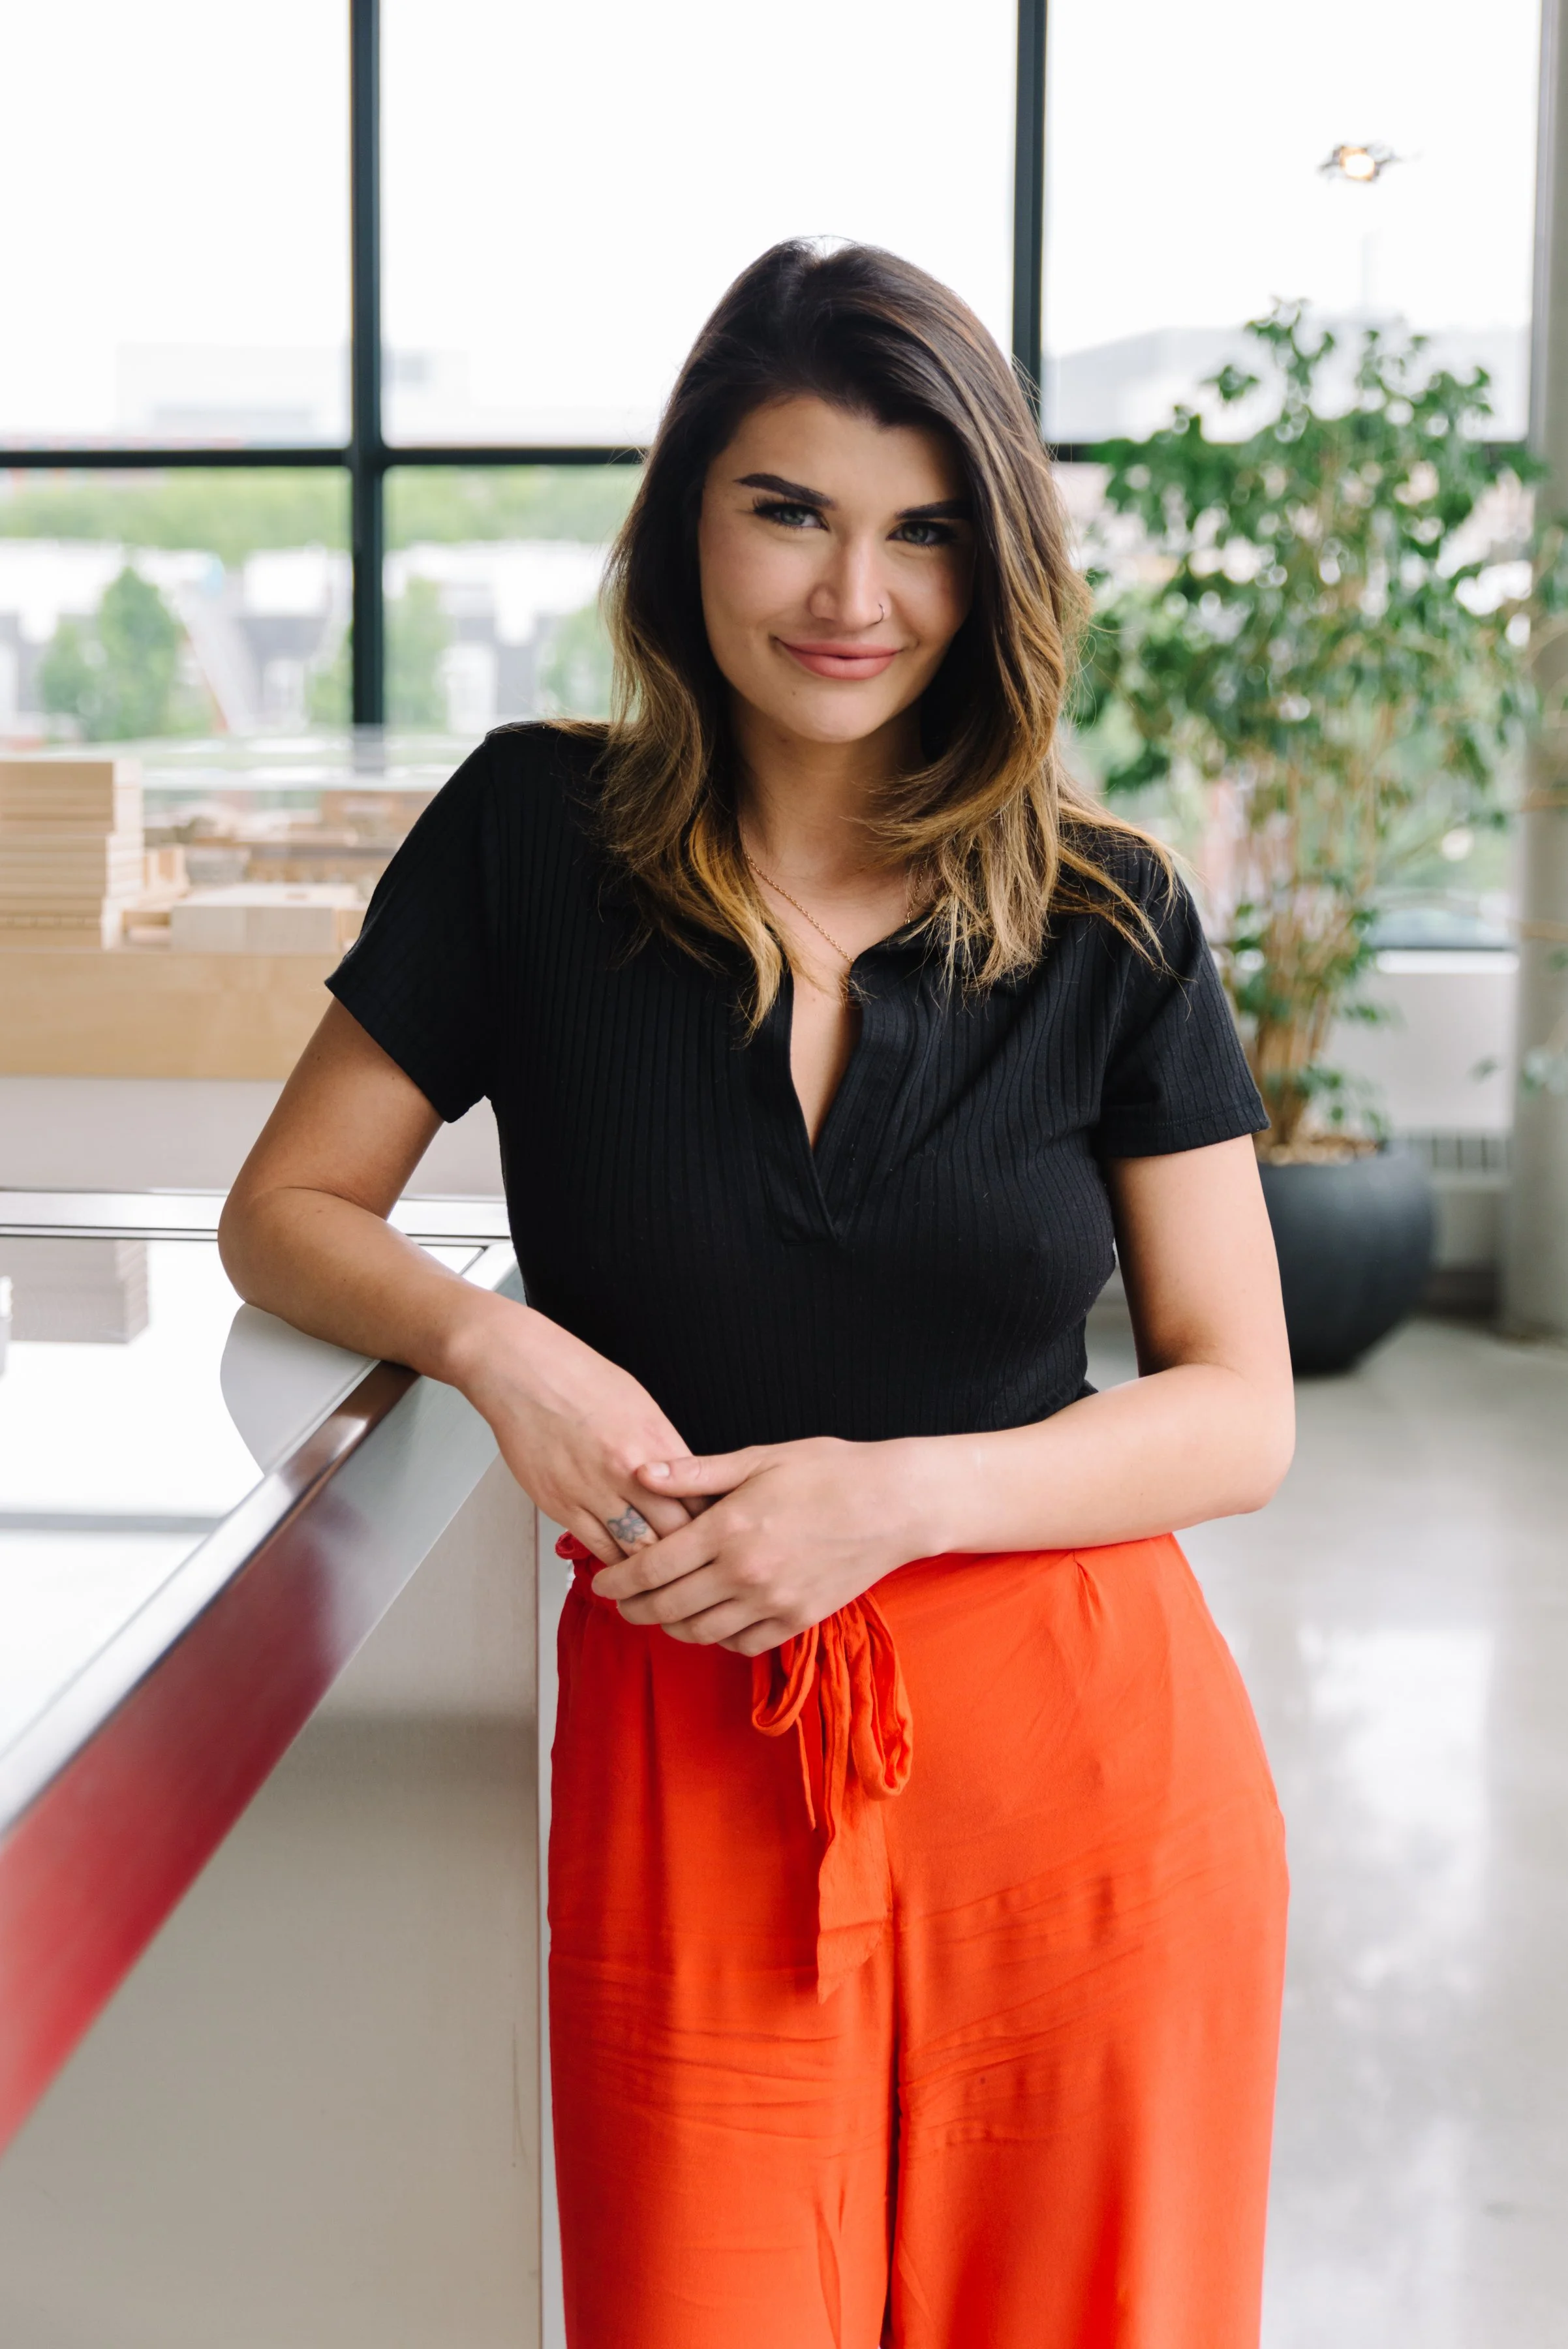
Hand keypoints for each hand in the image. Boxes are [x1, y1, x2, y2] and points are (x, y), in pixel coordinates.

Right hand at [447, 1294, 695, 1563]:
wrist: (524, 1371)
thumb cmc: (579, 1378)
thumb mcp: (642, 1406)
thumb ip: (666, 1448)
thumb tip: (686, 1479)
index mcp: (656, 1442)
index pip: (702, 1499)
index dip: (713, 1522)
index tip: (715, 1532)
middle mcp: (629, 1471)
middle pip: (677, 1533)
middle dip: (690, 1551)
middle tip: (695, 1561)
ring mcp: (594, 1491)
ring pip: (639, 1551)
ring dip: (654, 1564)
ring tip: (664, 1572)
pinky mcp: (562, 1505)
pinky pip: (600, 1548)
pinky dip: (618, 1562)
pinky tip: (626, 1565)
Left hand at [589, 1436, 944, 1653]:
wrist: (895, 1504)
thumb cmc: (829, 1471)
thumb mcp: (759, 1459)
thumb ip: (695, 1474)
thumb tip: (642, 1474)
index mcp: (729, 1529)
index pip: (653, 1567)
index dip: (619, 1580)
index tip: (602, 1582)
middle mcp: (746, 1573)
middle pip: (668, 1607)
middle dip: (635, 1608)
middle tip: (620, 1602)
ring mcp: (773, 1602)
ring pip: (700, 1632)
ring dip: (671, 1626)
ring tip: (660, 1612)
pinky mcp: (798, 1620)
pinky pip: (743, 1644)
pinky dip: (718, 1638)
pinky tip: (711, 1620)